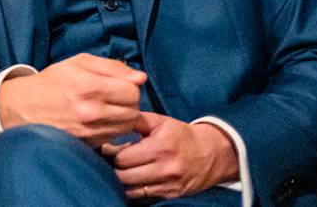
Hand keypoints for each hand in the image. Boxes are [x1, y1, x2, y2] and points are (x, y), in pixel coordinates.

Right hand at [0, 53, 146, 145]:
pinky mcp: (87, 144)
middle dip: (128, 102)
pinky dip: (112, 129)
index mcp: (88, 86)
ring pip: (127, 126)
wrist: (23, 107)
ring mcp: (89, 132)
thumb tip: (140, 78)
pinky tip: (99, 120)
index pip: (132, 91)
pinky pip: (114, 137)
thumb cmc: (52, 82)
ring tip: (106, 108)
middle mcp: (90, 112)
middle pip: (133, 111)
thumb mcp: (79, 62)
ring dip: (122, 117)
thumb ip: (113, 67)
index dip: (129, 86)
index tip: (118, 84)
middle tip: (113, 96)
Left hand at [103, 111, 238, 199]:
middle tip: (108, 159)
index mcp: (161, 146)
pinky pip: (143, 197)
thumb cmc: (181, 135)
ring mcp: (169, 184)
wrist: (211, 154)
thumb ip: (136, 120)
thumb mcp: (160, 121)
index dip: (110, 153)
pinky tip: (132, 178)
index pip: (123, 157)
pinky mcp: (171, 195)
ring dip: (121, 180)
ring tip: (120, 169)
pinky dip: (133, 189)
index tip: (105, 148)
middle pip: (124, 176)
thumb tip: (112, 120)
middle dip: (112, 167)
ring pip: (131, 189)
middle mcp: (165, 167)